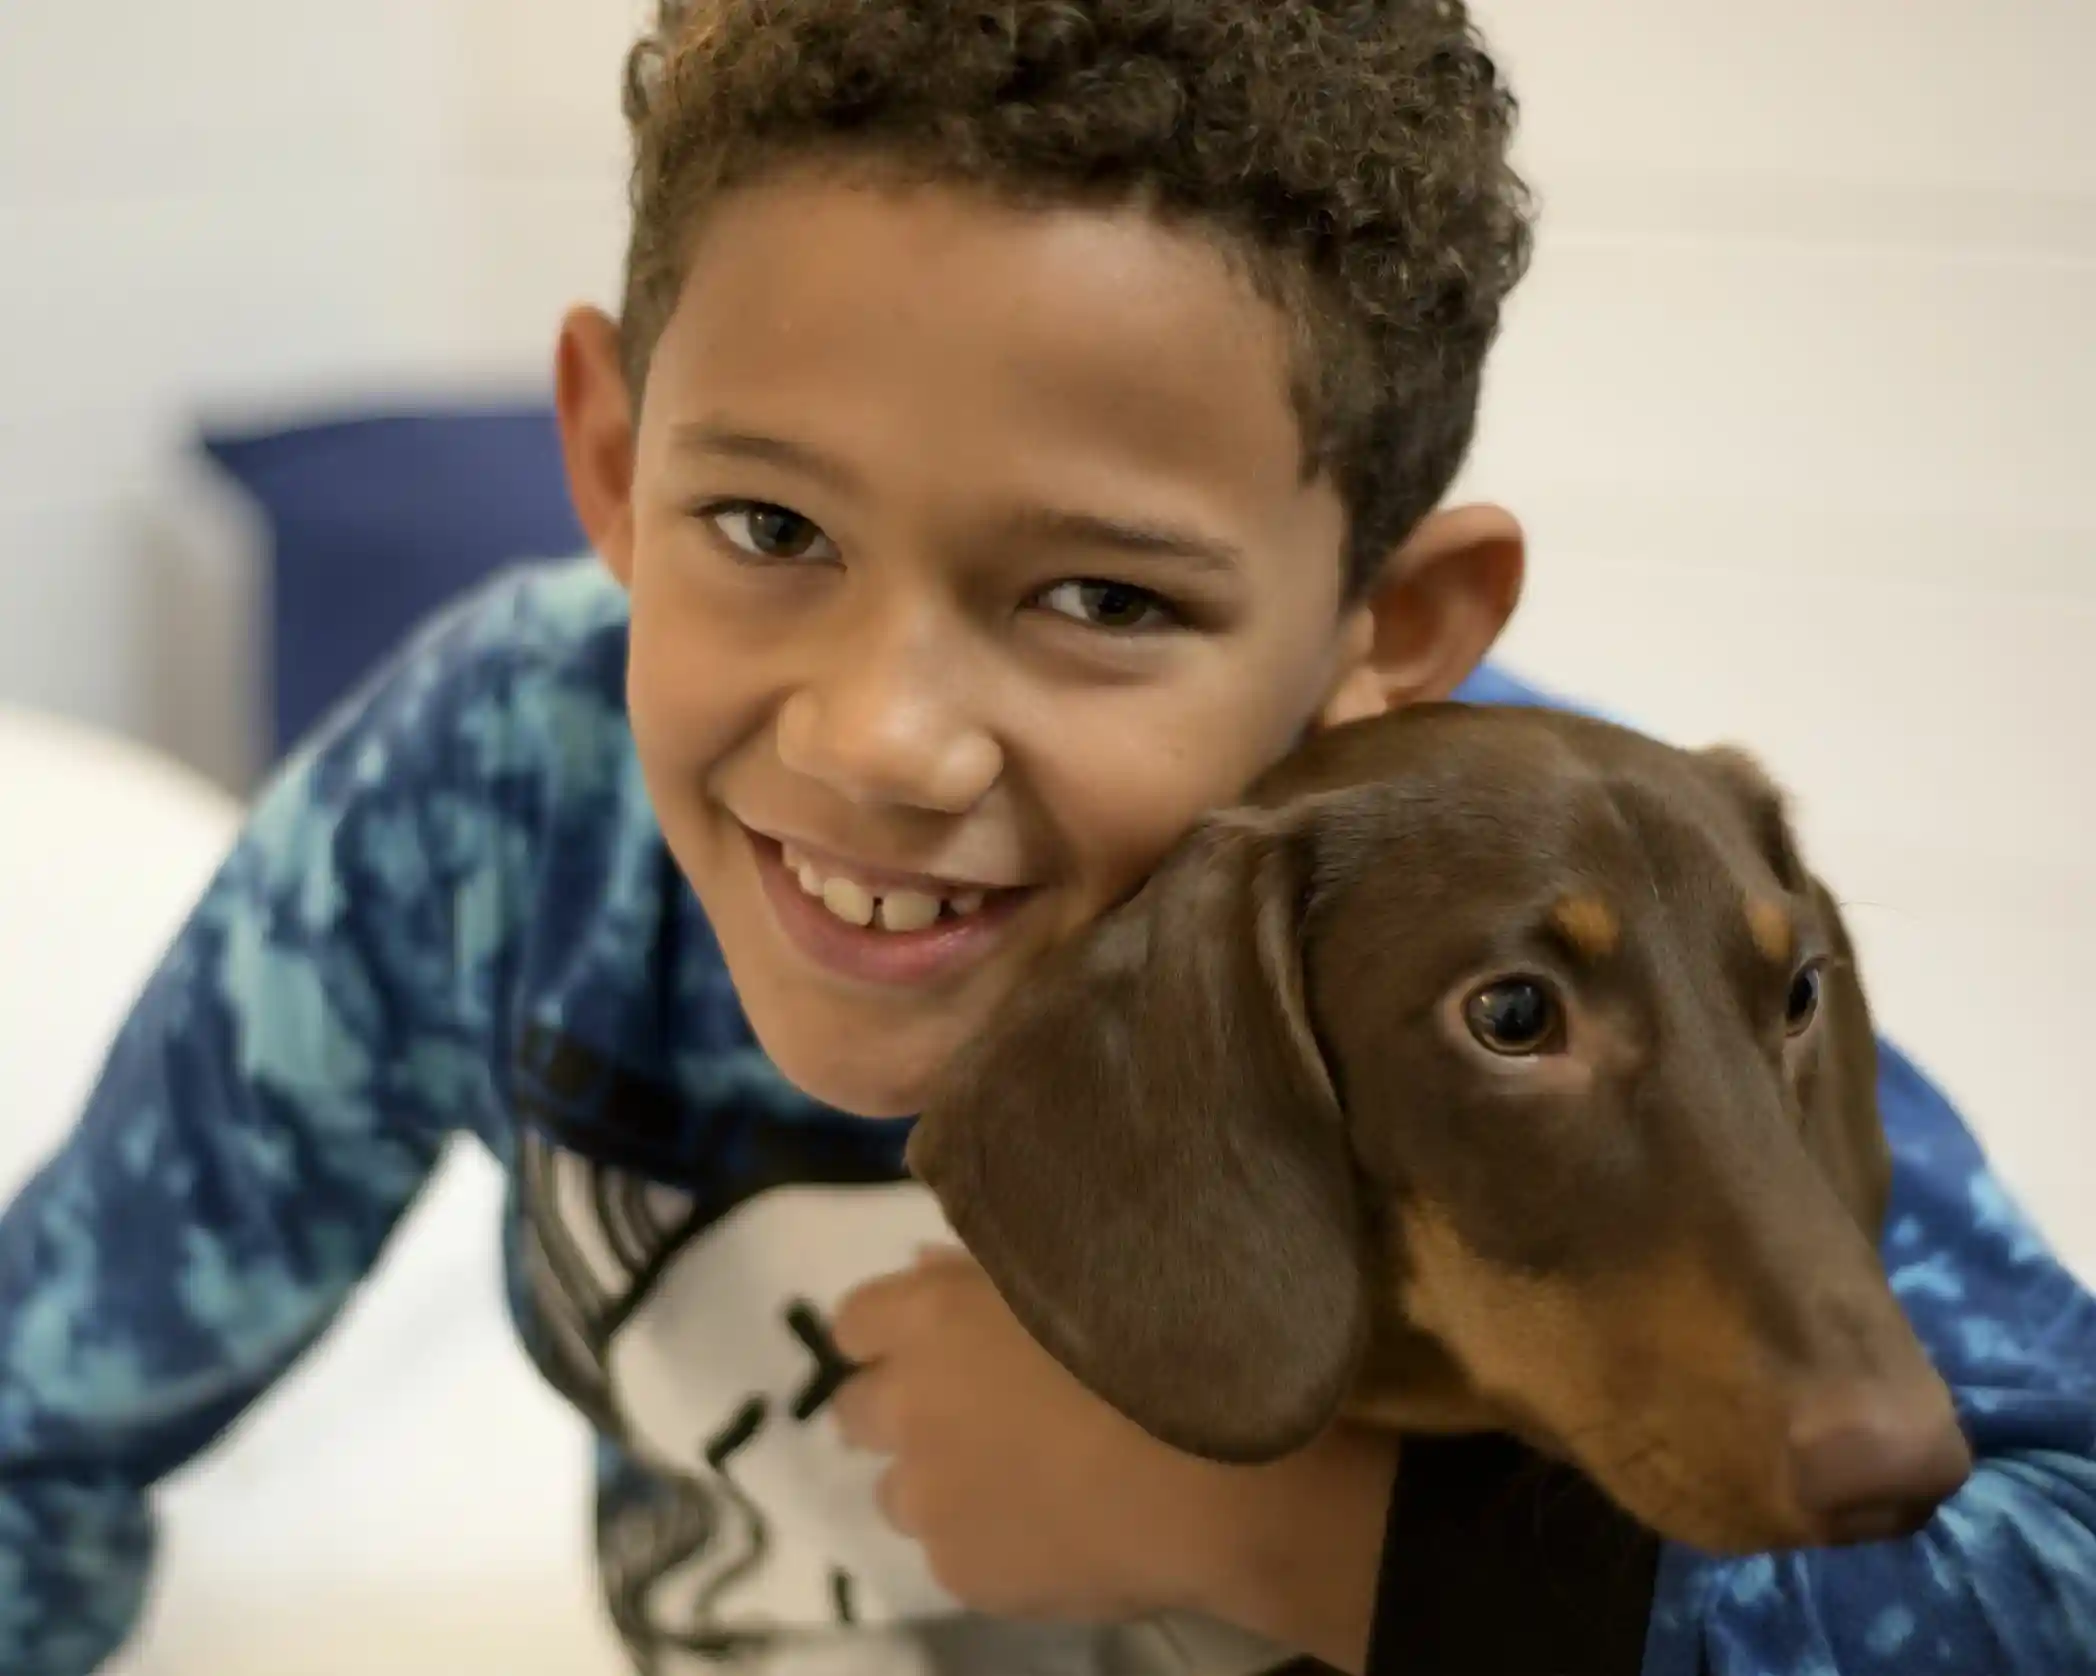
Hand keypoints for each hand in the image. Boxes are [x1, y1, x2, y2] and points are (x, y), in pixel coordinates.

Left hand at [831, 1246, 1393, 1667]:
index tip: (941, 1341)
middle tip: (976, 1414)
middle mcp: (909, 1407)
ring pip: (901, 1492)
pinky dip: (989, 1539)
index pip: (856, 1321)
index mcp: (931, 1318)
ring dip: (941, 1480)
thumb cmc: (1160, 1341)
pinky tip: (1056, 1527)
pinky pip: (954, 1552)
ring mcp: (930, 1499)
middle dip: (903, 1410)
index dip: (894, 1332)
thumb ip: (982, 1268)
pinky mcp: (962, 1572)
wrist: (1217, 1473)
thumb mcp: (1075, 1270)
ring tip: (1024, 1477)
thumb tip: (923, 1267)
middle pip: (857, 1411)